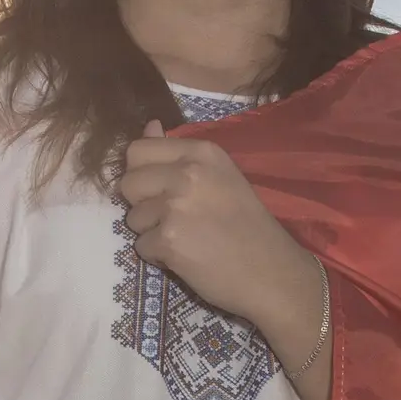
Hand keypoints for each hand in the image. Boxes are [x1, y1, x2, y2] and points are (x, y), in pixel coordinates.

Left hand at [117, 120, 315, 324]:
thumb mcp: (219, 176)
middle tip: (172, 218)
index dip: (141, 173)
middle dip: (141, 204)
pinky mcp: (169, 240)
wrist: (272, 273)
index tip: (160, 189)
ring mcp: (176, 206)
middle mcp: (187, 173)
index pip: (138, 150)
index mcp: (201, 152)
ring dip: (150, 232)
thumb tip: (149, 125)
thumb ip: (178, 153)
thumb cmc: (248, 225)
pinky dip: (158, 256)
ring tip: (184, 238)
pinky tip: (185, 256)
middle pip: (128, 182)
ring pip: (132, 217)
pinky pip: (141, 246)